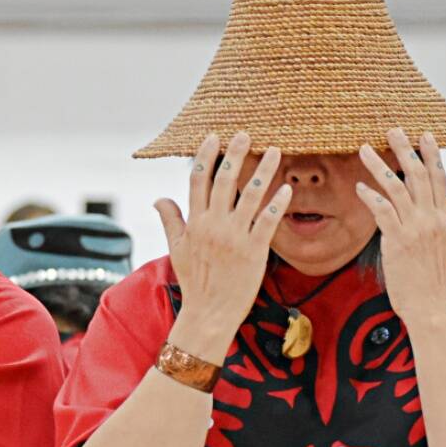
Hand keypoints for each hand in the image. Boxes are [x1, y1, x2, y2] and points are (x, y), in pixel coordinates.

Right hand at [155, 132, 291, 361]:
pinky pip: (268, 222)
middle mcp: (213, 225)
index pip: (198, 181)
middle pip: (224, 181)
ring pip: (250, 196)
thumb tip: (158, 198)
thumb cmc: (194, 281)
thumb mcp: (176, 249)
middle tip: (246, 134)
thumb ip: (170, 220)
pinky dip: (277, 204)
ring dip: (263, 171)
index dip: (205, 156)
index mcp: (195, 223)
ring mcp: (234, 237)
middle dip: (235, 155)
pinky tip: (287, 189)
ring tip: (275, 151)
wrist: (208, 312)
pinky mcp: (254, 250)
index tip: (213, 137)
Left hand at [356, 128, 445, 327]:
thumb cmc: (435, 280)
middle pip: (419, 176)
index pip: (439, 179)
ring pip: (399, 188)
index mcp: (444, 218)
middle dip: (405, 150)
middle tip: (392, 130)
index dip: (432, 155)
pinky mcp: (398, 241)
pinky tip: (359, 187)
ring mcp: (416, 229)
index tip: (425, 135)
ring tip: (363, 150)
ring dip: (379, 166)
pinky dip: (371, 197)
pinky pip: (383, 212)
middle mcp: (432, 219)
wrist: (432, 307)